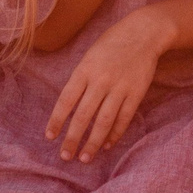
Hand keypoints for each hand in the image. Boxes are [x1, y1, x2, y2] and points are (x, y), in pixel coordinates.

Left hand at [47, 7, 171, 161]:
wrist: (143, 33)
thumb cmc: (111, 45)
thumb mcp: (89, 57)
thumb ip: (80, 80)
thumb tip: (68, 109)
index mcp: (84, 70)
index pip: (66, 100)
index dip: (56, 120)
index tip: (50, 137)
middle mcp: (100, 80)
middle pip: (83, 116)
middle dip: (73, 139)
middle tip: (65, 156)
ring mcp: (120, 87)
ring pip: (103, 122)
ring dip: (93, 143)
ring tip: (85, 158)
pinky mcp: (136, 93)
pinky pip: (123, 118)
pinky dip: (115, 134)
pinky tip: (107, 145)